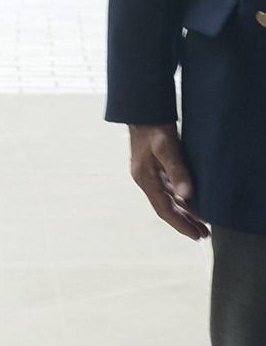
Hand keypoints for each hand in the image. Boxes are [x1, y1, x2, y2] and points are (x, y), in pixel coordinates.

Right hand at [127, 123, 208, 240]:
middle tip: (203, 235)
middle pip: (166, 208)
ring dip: (184, 212)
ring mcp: (149, 174)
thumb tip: (188, 195)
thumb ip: (178, 171)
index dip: (181, 224)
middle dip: (185, 222)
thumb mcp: (167, 147)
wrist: (142, 110)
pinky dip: (180, 198)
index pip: (164, 210)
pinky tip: (190, 201)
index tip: (197, 235)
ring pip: (168, 200)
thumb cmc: (154, 126)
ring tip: (201, 223)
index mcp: (146, 179)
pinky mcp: (154, 168)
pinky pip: (168, 189)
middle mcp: (146, 180)